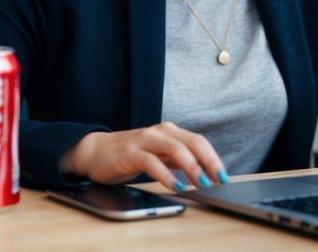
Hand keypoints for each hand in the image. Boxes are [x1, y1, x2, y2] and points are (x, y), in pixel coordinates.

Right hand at [59, 122, 228, 190]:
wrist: (94, 151)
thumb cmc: (130, 155)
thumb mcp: (159, 155)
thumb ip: (178, 159)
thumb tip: (204, 171)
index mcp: (169, 132)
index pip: (198, 141)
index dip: (213, 157)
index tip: (223, 176)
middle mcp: (159, 132)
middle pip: (191, 142)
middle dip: (208, 161)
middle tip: (218, 179)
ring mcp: (144, 140)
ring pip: (175, 148)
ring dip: (191, 167)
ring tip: (201, 183)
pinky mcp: (129, 153)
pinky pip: (151, 162)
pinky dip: (165, 175)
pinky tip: (175, 187)